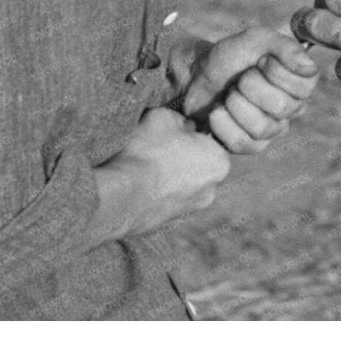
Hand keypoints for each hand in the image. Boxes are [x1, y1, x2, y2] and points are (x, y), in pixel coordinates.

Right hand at [88, 107, 229, 242]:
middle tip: (156, 143)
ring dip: (167, 171)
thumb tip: (183, 126)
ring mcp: (189, 209)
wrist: (121, 197)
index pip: (209, 138)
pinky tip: (138, 180)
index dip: (189, 128)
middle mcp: (211, 190)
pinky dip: (155, 188)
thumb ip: (181, 120)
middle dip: (180, 151)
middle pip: (196, 160)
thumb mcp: (164, 117)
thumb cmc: (147, 152)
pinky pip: (164, 196)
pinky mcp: (167, 222)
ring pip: (180, 180)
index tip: (170, 127)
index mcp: (219, 162)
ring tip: (144, 163)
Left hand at [177, 27, 319, 154]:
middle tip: (241, 78)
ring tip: (229, 94)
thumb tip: (310, 68)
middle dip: (250, 86)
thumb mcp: (257, 39)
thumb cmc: (232, 56)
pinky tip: (217, 112)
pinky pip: (241, 142)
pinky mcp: (251, 146)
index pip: (303, 85)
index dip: (275, 70)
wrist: (198, 75)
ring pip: (262, 127)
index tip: (260, 61)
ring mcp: (273, 130)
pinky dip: (223, 123)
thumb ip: (286, 48)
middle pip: (281, 107)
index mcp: (300, 83)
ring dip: (235, 104)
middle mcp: (293, 108)